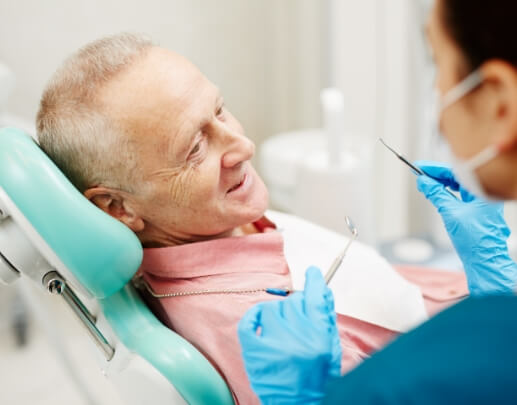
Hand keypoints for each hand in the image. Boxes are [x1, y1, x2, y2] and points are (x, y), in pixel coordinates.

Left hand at [238, 267, 341, 404]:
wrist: (301, 404)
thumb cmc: (318, 378)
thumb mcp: (330, 347)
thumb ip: (326, 317)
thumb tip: (321, 289)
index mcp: (319, 339)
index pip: (315, 299)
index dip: (315, 281)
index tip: (313, 272)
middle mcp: (297, 340)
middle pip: (293, 302)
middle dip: (297, 308)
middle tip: (297, 321)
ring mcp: (274, 346)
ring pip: (272, 309)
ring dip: (277, 315)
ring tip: (282, 330)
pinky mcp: (255, 353)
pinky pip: (249, 322)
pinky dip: (254, 317)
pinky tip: (260, 319)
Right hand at [416, 161, 516, 294]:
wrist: (484, 261)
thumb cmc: (474, 241)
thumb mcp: (450, 213)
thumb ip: (436, 194)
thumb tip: (424, 182)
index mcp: (483, 192)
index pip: (457, 173)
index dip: (436, 169)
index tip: (421, 167)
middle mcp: (485, 195)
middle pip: (459, 178)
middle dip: (438, 176)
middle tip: (420, 175)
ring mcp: (483, 203)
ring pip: (460, 187)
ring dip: (442, 184)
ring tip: (426, 184)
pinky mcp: (479, 211)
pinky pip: (462, 196)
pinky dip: (449, 194)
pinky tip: (438, 193)